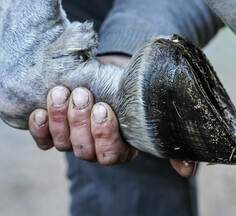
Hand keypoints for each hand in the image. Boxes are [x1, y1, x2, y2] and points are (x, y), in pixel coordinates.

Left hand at [28, 55, 195, 176]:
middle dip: (81, 121)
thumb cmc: (133, 93)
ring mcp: (73, 139)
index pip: (111, 155)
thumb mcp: (153, 113)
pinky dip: (39, 127)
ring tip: (62, 93)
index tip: (105, 108)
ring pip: (63, 142)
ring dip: (60, 118)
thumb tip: (188, 170)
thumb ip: (170, 142)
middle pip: (83, 150)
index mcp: (120, 149)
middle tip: (83, 95)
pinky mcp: (54, 129)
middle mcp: (95, 148)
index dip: (104, 135)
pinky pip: (43, 139)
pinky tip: (40, 110)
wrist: (112, 75)